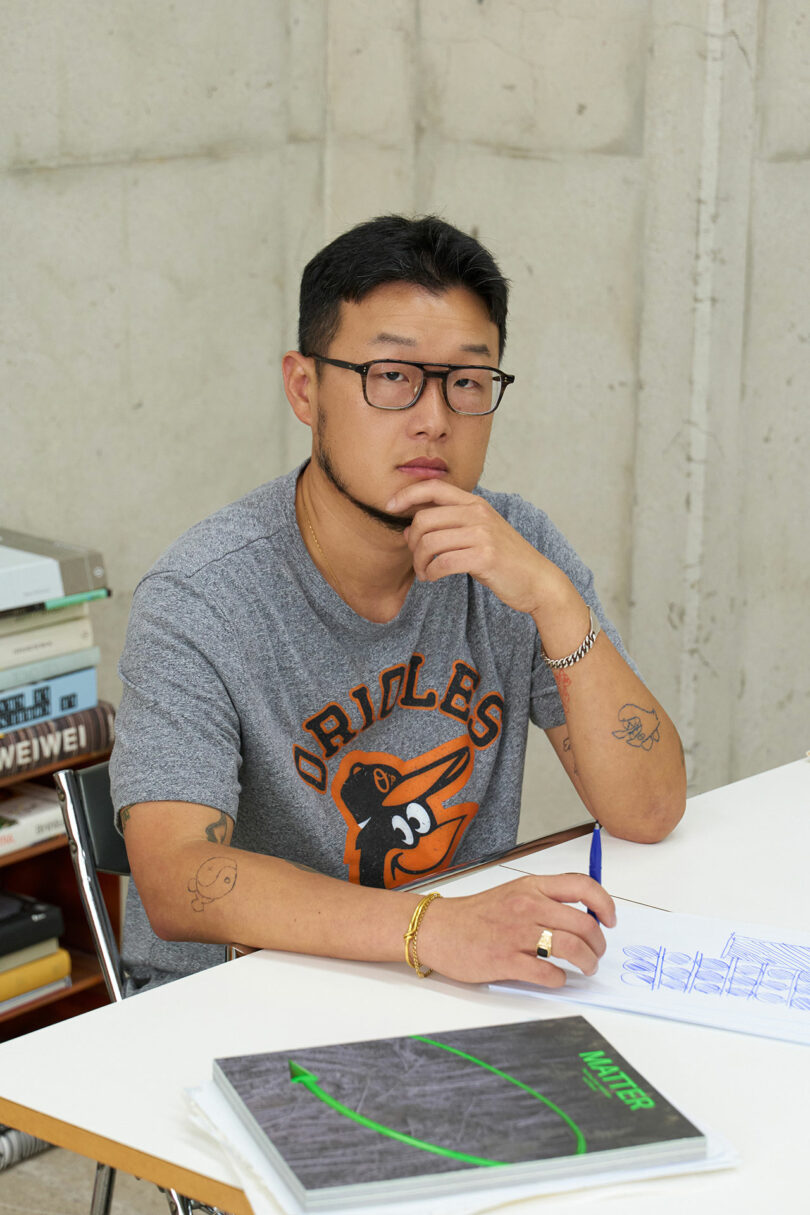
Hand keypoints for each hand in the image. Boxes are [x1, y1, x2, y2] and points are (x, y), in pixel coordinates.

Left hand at [386, 480, 569, 616]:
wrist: (537, 579)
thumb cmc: (504, 558)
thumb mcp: (479, 532)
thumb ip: (448, 526)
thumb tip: (408, 531)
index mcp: (475, 503)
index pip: (433, 487)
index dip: (407, 495)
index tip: (391, 507)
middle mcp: (478, 513)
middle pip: (423, 519)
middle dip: (411, 543)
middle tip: (416, 559)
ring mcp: (482, 534)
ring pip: (429, 543)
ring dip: (419, 562)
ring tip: (425, 572)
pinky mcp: (484, 557)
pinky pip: (441, 562)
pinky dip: (431, 573)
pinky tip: (433, 577)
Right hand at [415, 873, 615, 986]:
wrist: (438, 928)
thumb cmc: (477, 914)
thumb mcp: (513, 894)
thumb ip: (545, 900)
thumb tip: (584, 918)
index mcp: (531, 887)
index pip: (582, 886)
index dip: (604, 903)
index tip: (610, 920)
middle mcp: (527, 906)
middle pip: (582, 923)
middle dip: (598, 943)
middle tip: (596, 954)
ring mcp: (516, 934)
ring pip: (570, 948)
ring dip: (587, 962)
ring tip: (586, 968)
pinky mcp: (505, 960)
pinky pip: (547, 973)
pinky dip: (559, 979)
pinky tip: (556, 978)